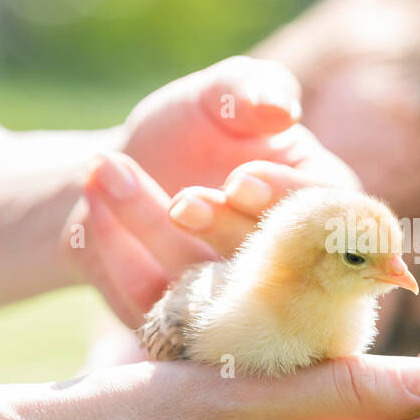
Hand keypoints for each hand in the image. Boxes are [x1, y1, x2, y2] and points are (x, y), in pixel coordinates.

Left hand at [61, 56, 359, 325]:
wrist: (121, 170)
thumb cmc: (193, 124)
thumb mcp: (221, 92)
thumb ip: (252, 88)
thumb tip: (279, 109)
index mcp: (324, 208)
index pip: (329, 219)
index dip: (286, 205)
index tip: (238, 181)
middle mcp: (292, 272)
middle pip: (275, 268)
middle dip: (224, 231)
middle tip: (181, 199)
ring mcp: (232, 310)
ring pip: (204, 291)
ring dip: (155, 234)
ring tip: (105, 170)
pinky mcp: (174, 331)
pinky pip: (149, 307)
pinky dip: (117, 257)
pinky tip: (90, 202)